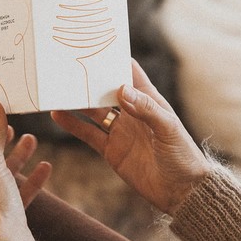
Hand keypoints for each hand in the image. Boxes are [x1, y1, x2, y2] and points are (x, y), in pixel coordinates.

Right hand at [51, 59, 210, 214]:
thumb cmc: (183, 156)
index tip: (96, 47)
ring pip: (93, 110)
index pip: (130, 73)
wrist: (181, 193)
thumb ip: (146, 109)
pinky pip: (88, 133)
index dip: (115, 60)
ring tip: (57, 90)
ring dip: (77, 101)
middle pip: (105, 90)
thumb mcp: (168, 129)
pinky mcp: (111, 149)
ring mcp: (120, 130)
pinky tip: (57, 115)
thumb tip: (121, 89)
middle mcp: (132, 112)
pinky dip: (72, 124)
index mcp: (149, 100)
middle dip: (90, 79)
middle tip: (68, 66)